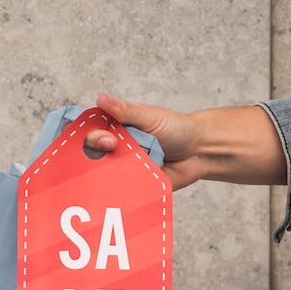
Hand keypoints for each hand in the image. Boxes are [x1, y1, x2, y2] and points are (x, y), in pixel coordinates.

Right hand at [86, 93, 286, 189]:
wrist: (199, 153)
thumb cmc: (176, 129)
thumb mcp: (150, 116)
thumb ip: (124, 111)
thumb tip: (101, 98)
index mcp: (116, 128)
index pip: (91, 131)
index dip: (91, 135)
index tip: (106, 138)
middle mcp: (115, 148)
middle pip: (91, 154)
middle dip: (98, 152)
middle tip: (113, 146)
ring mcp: (122, 168)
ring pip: (103, 174)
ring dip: (108, 173)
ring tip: (121, 168)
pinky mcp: (132, 185)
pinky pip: (121, 190)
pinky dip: (120, 189)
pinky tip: (123, 188)